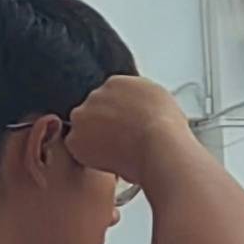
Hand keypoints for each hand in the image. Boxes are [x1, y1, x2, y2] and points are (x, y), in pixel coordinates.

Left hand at [58, 71, 194, 185]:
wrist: (160, 145)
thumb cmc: (167, 128)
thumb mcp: (161, 100)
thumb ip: (141, 99)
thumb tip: (139, 108)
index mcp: (116, 83)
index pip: (109, 97)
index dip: (118, 114)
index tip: (127, 126)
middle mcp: (96, 94)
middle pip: (93, 111)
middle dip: (104, 125)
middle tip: (123, 141)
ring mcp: (82, 116)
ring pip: (84, 129)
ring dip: (96, 139)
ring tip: (119, 153)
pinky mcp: (75, 139)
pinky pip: (78, 148)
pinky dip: (91, 156)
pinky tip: (111, 160)